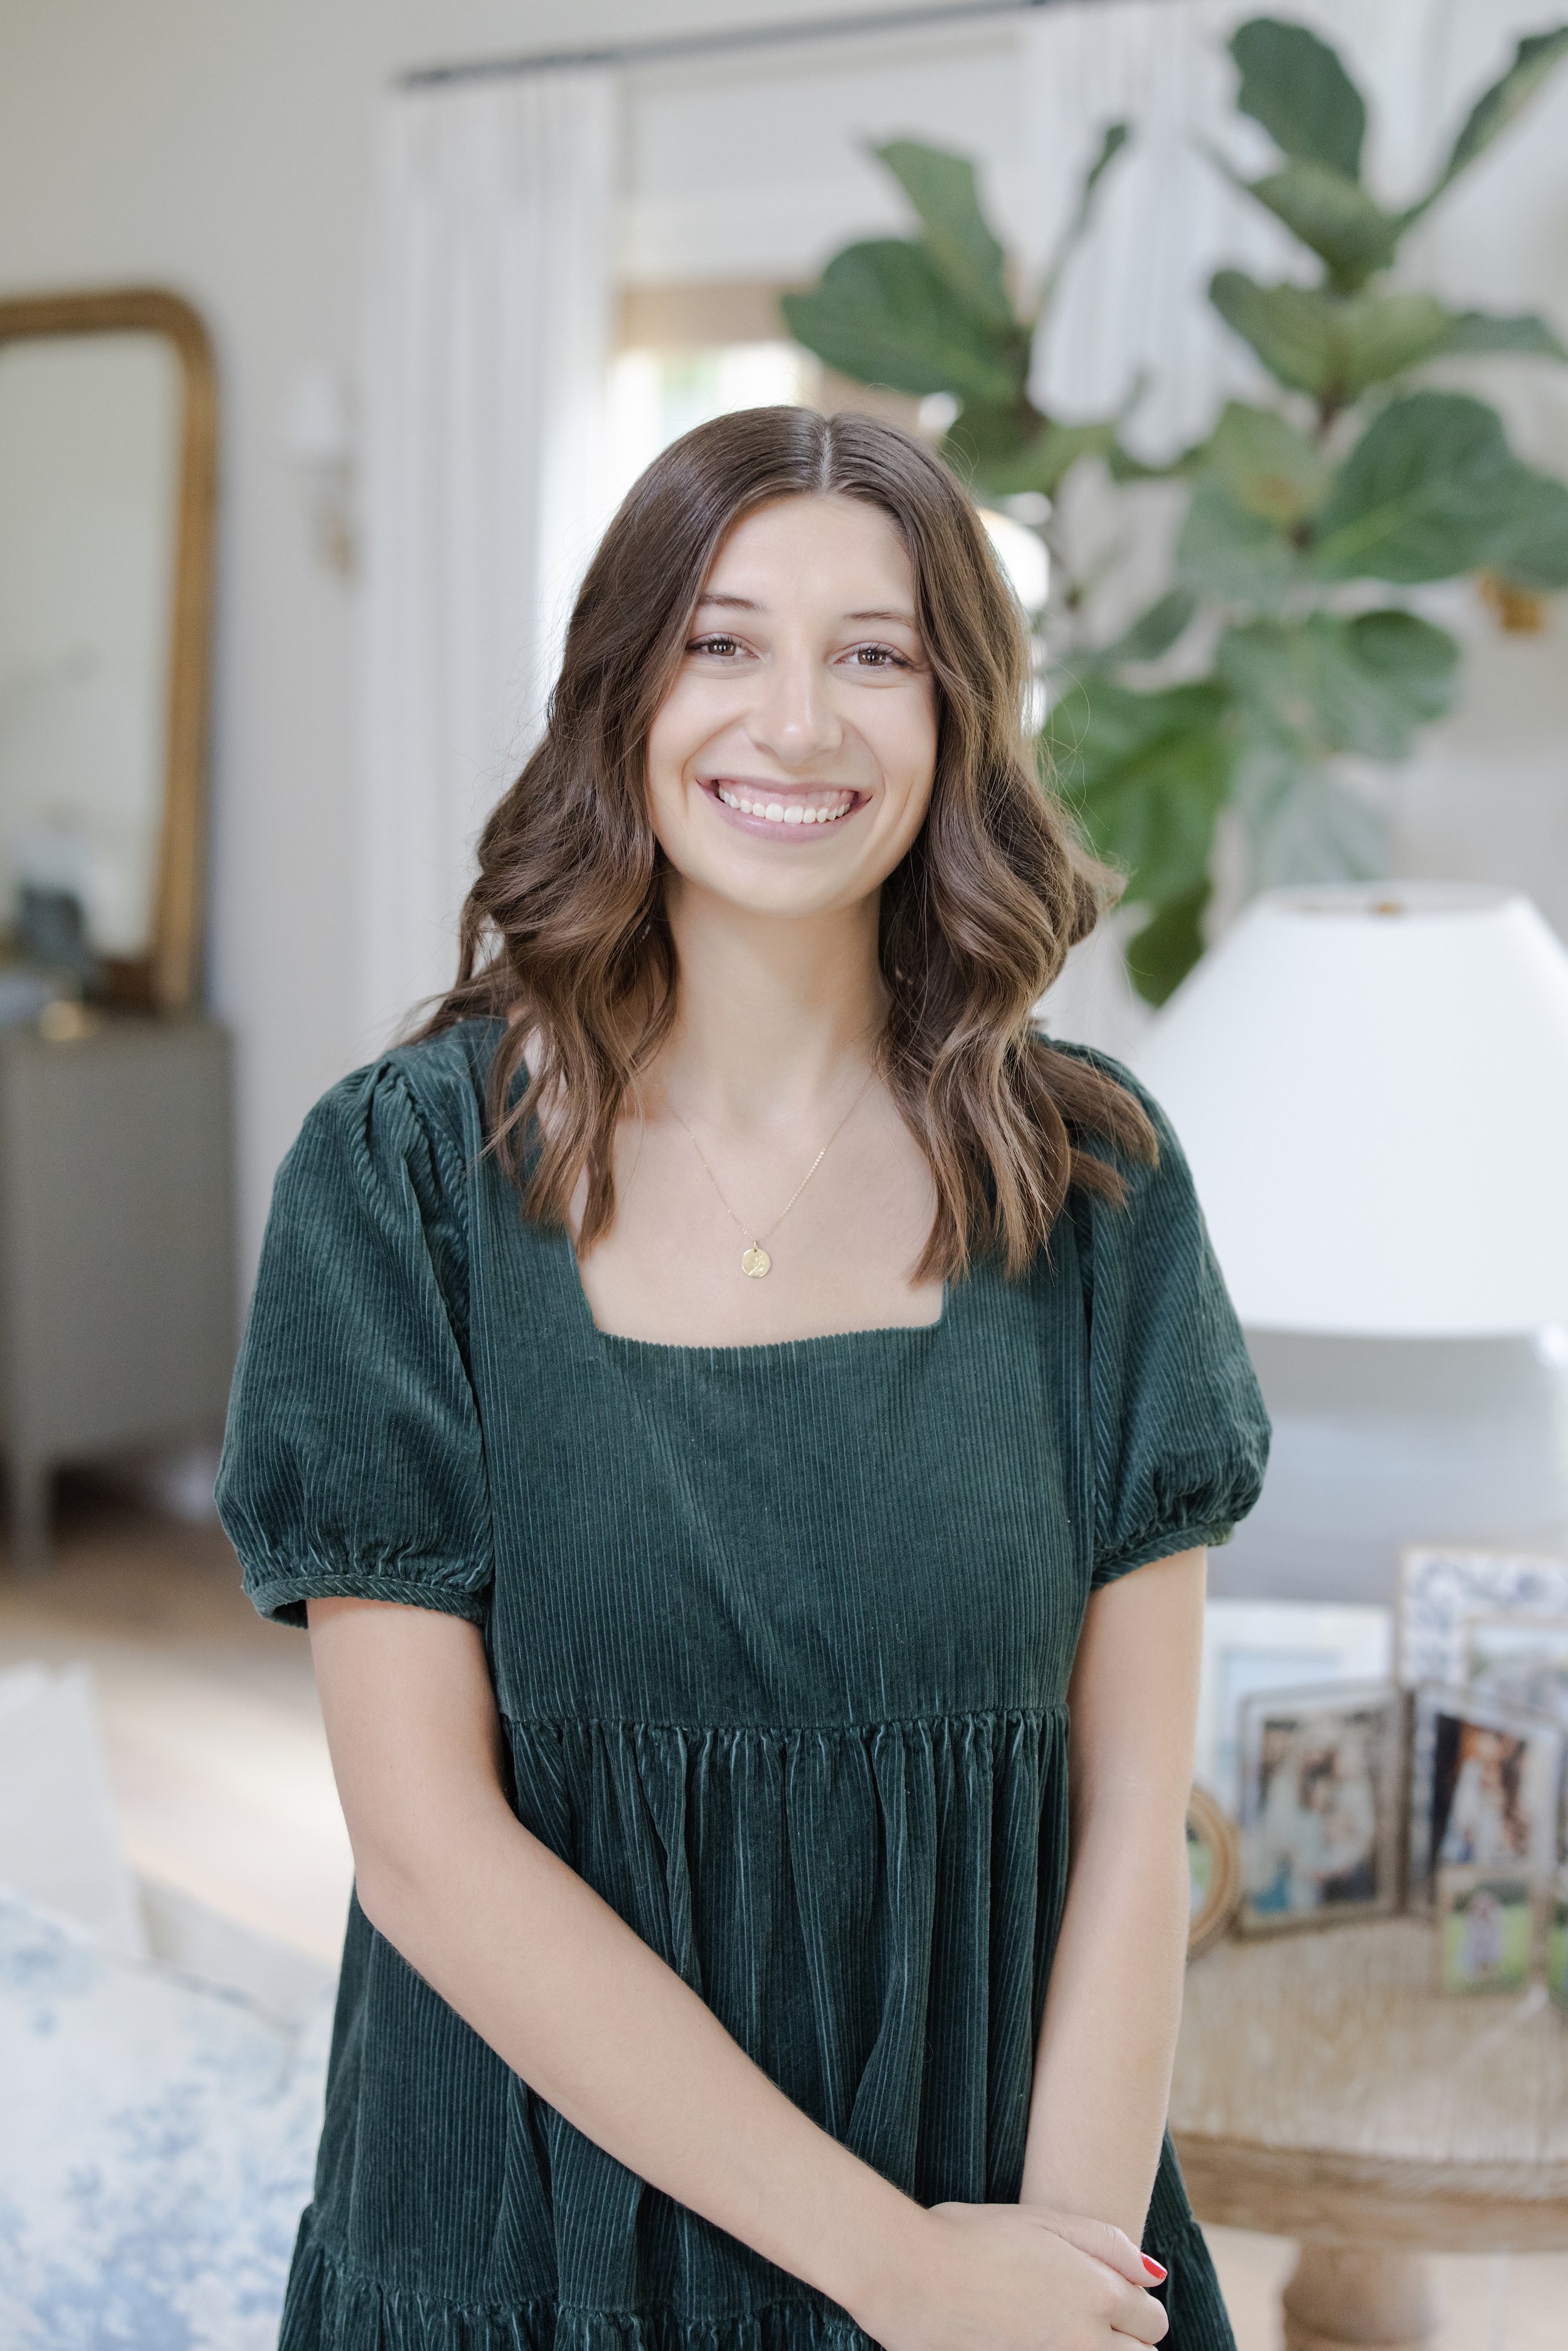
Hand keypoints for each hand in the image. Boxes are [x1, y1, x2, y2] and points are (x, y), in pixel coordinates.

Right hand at [852, 2200, 1168, 2350]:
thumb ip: (1106, 2245)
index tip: (1108, 2294)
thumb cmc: (971, 2237)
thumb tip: (1155, 2274)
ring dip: (1098, 2350)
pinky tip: (1031, 2338)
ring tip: (1058, 2328)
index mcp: (1096, 2292)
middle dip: (1124, 2338)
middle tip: (1083, 2315)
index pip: (1153, 2319)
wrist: (911, 2276)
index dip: (1134, 2305)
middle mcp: (1085, 2338)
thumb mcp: (1043, 2220)